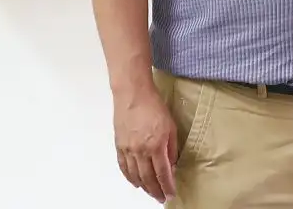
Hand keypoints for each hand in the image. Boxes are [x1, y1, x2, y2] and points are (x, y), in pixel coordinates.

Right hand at [113, 84, 177, 202]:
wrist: (133, 94)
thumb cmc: (153, 105)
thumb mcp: (171, 126)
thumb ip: (172, 148)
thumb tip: (172, 164)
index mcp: (156, 145)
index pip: (163, 173)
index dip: (167, 186)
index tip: (171, 194)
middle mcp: (141, 151)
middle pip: (148, 178)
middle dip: (156, 191)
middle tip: (161, 198)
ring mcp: (128, 149)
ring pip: (135, 176)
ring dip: (143, 187)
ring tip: (150, 193)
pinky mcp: (119, 146)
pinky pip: (124, 167)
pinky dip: (129, 177)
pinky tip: (135, 182)